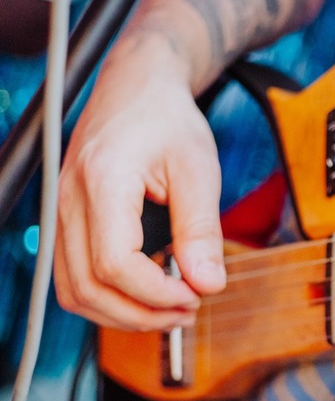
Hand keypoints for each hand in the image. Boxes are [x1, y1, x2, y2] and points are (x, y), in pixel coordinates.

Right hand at [56, 42, 225, 330]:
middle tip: (189, 311)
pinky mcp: (66, 220)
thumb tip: (209, 285)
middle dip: (141, 314)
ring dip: (121, 314)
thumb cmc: (168, 119)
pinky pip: (72, 277)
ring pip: (73, 291)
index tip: (196, 297)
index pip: (114, 264)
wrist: (137, 85)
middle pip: (87, 287)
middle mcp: (69, 199)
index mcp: (104, 182)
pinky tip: (147, 296)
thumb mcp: (199, 170)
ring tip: (172, 309)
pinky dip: (106, 299)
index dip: (155, 294)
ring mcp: (60, 211)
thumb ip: (201, 230)